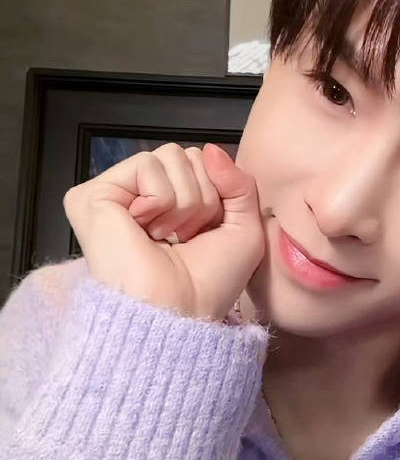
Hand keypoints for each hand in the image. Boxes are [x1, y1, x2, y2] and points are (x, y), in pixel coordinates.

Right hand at [63, 142, 264, 321]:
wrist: (180, 310)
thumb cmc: (210, 284)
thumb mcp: (244, 230)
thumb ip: (239, 184)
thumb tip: (210, 149)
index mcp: (171, 207)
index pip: (203, 164)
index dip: (218, 196)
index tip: (205, 234)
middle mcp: (141, 198)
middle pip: (188, 155)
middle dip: (201, 196)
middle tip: (183, 237)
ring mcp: (116, 196)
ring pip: (171, 155)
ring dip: (184, 201)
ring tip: (165, 235)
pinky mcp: (94, 195)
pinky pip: (147, 164)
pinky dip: (161, 198)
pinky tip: (145, 229)